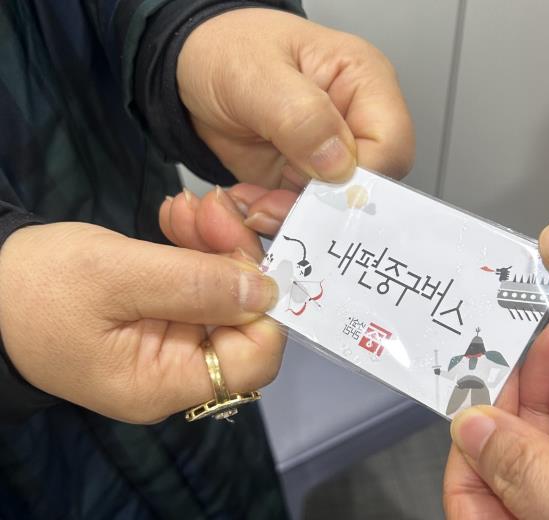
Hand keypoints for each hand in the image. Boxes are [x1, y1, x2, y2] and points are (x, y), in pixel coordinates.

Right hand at [0, 217, 280, 422]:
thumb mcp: (114, 275)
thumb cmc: (36, 287)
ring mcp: (171, 346)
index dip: (265, 308)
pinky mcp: (163, 318)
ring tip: (190, 206)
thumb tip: (268, 292)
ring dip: (215, 245)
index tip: (247, 251)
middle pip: (243, 321)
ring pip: (224, 297)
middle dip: (235, 258)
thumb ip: (195, 284)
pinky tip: (179, 219)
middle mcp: (177, 373)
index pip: (254, 360)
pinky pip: (197, 286)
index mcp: (165, 382)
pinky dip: (195, 250)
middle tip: (214, 207)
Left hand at [177, 7, 414, 193]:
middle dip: (320, 204)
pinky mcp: (305, 182)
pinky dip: (275, 217)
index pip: (390, 144)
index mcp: (363, 81)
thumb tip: (338, 162)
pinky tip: (250, 201)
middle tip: (272, 203)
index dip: (358, 176)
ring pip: (335, 209)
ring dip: (292, 215)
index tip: (312, 184)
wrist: (189, 71)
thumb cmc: (226, 51)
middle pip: (368, 186)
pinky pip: (303, 215)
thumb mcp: (254, 72)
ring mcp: (330, 157)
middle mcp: (355, 122)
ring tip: (254, 201)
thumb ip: (300, 114)